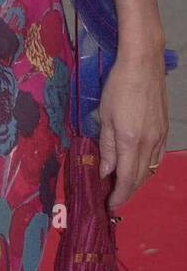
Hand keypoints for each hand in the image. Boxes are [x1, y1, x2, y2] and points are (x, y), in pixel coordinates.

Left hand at [97, 52, 167, 209]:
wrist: (143, 64)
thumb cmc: (118, 86)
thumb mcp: (105, 116)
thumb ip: (107, 146)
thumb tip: (106, 172)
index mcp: (131, 142)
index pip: (127, 179)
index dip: (119, 196)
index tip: (110, 206)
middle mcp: (149, 143)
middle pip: (140, 178)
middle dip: (127, 192)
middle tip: (113, 198)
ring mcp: (160, 137)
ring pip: (151, 169)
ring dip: (138, 181)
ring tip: (123, 184)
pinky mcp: (165, 129)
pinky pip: (158, 157)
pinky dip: (148, 167)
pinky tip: (140, 166)